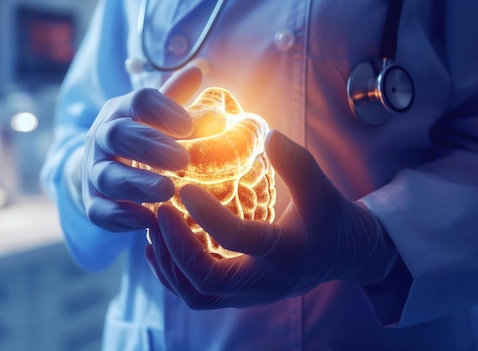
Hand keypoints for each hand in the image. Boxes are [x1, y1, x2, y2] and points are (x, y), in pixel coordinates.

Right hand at [83, 66, 201, 230]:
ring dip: (137, 184)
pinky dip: (122, 217)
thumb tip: (197, 69)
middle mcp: (102, 138)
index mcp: (123, 111)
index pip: (139, 101)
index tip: (190, 126)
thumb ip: (176, 100)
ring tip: (168, 191)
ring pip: (107, 176)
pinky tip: (148, 221)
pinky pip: (100, 211)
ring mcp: (94, 171)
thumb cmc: (142, 137)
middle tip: (182, 159)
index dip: (164, 111)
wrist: (104, 167)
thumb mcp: (158, 117)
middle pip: (118, 135)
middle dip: (149, 146)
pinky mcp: (93, 203)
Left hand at [146, 130, 397, 308]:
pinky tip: (158, 245)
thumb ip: (298, 164)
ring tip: (155, 226)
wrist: (344, 256)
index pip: (239, 239)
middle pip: (207, 279)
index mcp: (287, 253)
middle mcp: (264, 282)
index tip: (184, 187)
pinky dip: (172, 274)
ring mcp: (249, 295)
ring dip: (169, 263)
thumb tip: (268, 135)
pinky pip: (196, 296)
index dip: (207, 214)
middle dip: (176, 246)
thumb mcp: (321, 190)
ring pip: (196, 295)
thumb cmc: (331, 219)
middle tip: (158, 211)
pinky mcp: (237, 296)